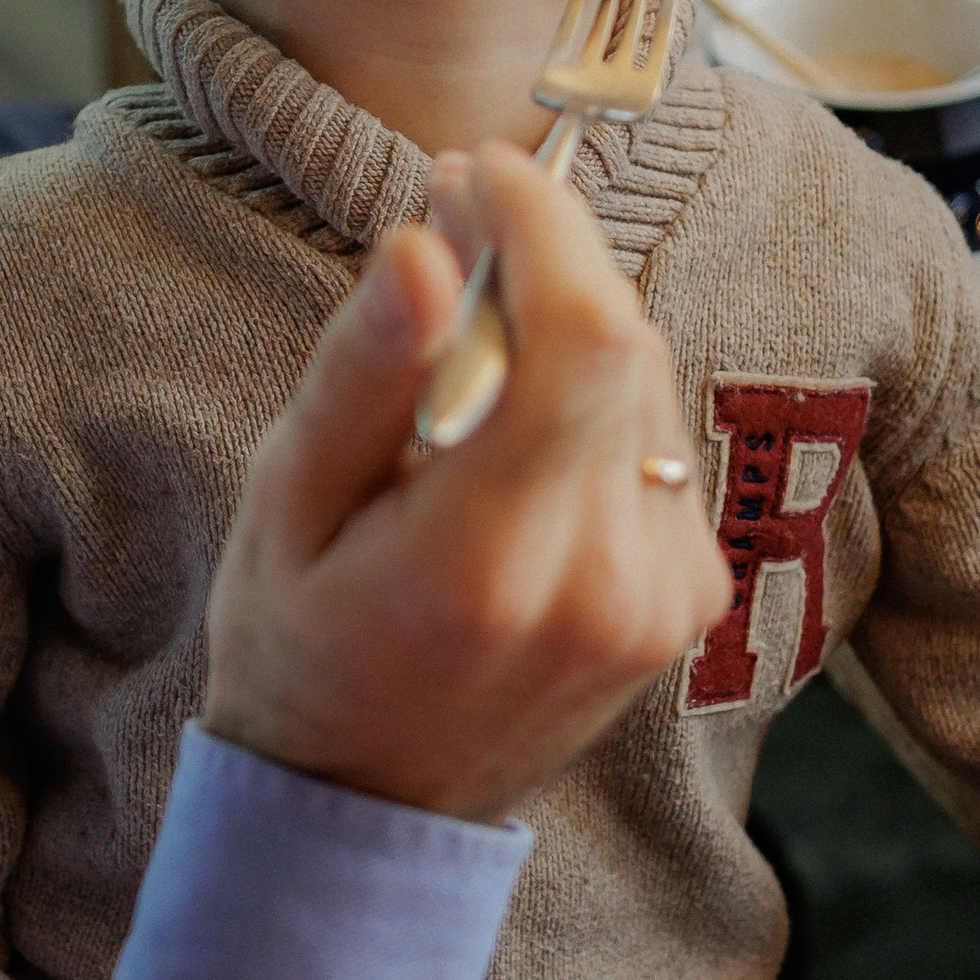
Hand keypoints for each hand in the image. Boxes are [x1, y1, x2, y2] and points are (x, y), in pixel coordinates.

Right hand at [203, 140, 730, 826]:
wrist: (369, 806)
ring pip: (646, 380)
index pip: (581, 336)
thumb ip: (365, 373)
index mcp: (490, 558)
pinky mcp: (692, 599)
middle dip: (544, 261)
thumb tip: (425, 245)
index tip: (478, 172)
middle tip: (451, 235)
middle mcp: (604, 581)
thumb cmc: (300, 645)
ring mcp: (665, 598)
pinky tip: (514, 444)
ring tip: (465, 359)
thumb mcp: (287, 502)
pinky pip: (656, 440)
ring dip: (567, 331)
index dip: (546, 225)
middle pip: (622, 340)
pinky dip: (592, 406)